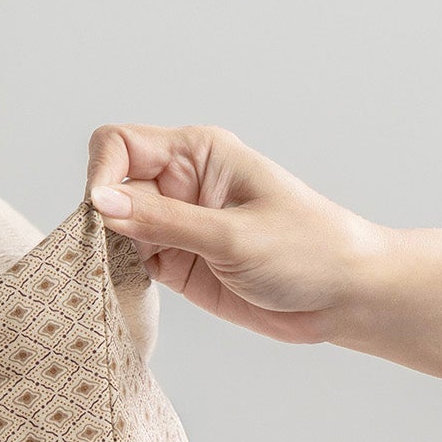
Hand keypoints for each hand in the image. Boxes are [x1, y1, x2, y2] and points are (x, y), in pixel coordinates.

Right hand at [86, 124, 386, 344]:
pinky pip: (128, 263)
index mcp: (198, 154)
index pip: (120, 145)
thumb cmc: (307, 251)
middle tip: (108, 257)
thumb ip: (163, 221)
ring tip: (113, 281)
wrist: (342, 296)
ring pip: (112, 228)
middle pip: (109, 186)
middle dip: (98, 220)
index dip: (101, 176)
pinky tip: (122, 294)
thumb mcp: (232, 236)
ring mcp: (175, 225)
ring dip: (105, 252)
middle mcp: (180, 183)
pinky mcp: (176, 263)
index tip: (104, 218)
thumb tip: (100, 203)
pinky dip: (117, 277)